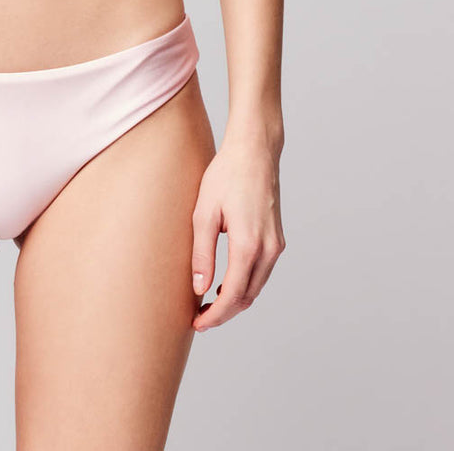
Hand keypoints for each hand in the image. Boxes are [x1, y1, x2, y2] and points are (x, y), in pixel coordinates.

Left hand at [190, 127, 285, 332]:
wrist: (254, 151)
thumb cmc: (226, 176)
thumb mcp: (203, 213)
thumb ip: (201, 253)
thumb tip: (199, 288)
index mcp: (248, 245)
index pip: (232, 296)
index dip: (215, 315)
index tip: (197, 324)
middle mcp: (268, 250)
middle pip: (247, 297)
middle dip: (224, 313)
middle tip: (199, 318)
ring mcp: (276, 245)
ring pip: (257, 286)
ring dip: (235, 300)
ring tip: (208, 303)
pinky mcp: (277, 238)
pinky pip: (262, 272)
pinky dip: (245, 284)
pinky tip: (226, 282)